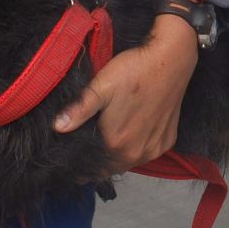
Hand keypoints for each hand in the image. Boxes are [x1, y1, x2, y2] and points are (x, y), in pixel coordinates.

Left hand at [53, 12, 198, 171]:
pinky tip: (131, 134)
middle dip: (97, 163)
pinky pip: (146, 153)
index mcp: (116, 143)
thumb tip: (57, 127)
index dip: (80, 166)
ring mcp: (154, 148)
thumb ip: (78, 110)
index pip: (91, 168)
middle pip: (110, 168)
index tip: (73, 159)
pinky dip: (137, 149)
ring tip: (107, 141)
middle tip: (88, 149)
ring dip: (117, 157)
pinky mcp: (168, 140)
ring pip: (129, 162)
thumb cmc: (134, 70)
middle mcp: (137, 153)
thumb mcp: (101, 87)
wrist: (171, 59)